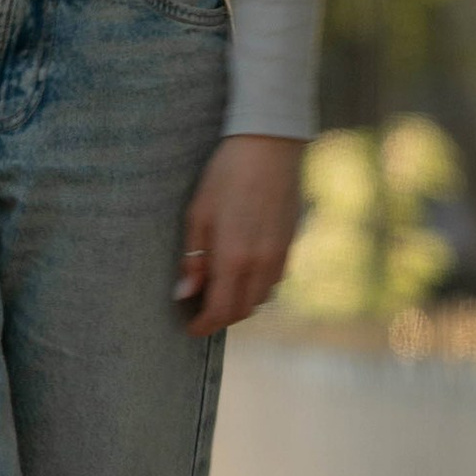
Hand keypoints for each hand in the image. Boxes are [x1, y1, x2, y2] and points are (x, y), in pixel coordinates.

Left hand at [175, 133, 304, 337]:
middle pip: (243, 310)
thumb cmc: (226, 176)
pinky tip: (241, 268)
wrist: (269, 147)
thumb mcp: (198, 213)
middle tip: (200, 308)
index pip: (222, 311)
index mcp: (235, 258)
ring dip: (241, 301)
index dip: (205, 325)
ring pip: (261, 297)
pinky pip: (274, 279)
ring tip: (219, 287)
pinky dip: (256, 285)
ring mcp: (280, 255)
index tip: (191, 328)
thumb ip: (193, 257)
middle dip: (222, 316)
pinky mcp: (290, 244)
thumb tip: (184, 292)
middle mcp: (262, 264)